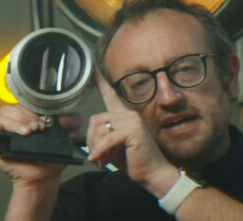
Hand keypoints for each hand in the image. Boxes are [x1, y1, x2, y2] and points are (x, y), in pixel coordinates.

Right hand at [0, 104, 81, 187]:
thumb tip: (62, 116)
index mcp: (26, 118)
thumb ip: (73, 122)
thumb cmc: (52, 158)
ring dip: (13, 123)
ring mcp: (2, 135)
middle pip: (8, 109)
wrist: (44, 178)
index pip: (20, 103)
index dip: (30, 109)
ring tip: (26, 134)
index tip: (42, 122)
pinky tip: (0, 130)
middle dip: (24, 117)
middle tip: (35, 129)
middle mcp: (12, 124)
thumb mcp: (68, 137)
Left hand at [86, 72, 177, 191]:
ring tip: (102, 159)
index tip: (93, 69)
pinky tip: (98, 159)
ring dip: (96, 147)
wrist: (153, 173)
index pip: (111, 94)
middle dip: (91, 140)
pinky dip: (100, 151)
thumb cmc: (134, 161)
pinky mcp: (133, 130)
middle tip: (96, 155)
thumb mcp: (114, 146)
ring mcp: (132, 120)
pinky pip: (107, 139)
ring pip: (100, 129)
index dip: (101, 82)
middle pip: (96, 119)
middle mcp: (129, 114)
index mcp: (125, 115)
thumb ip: (103, 136)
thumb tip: (89, 138)